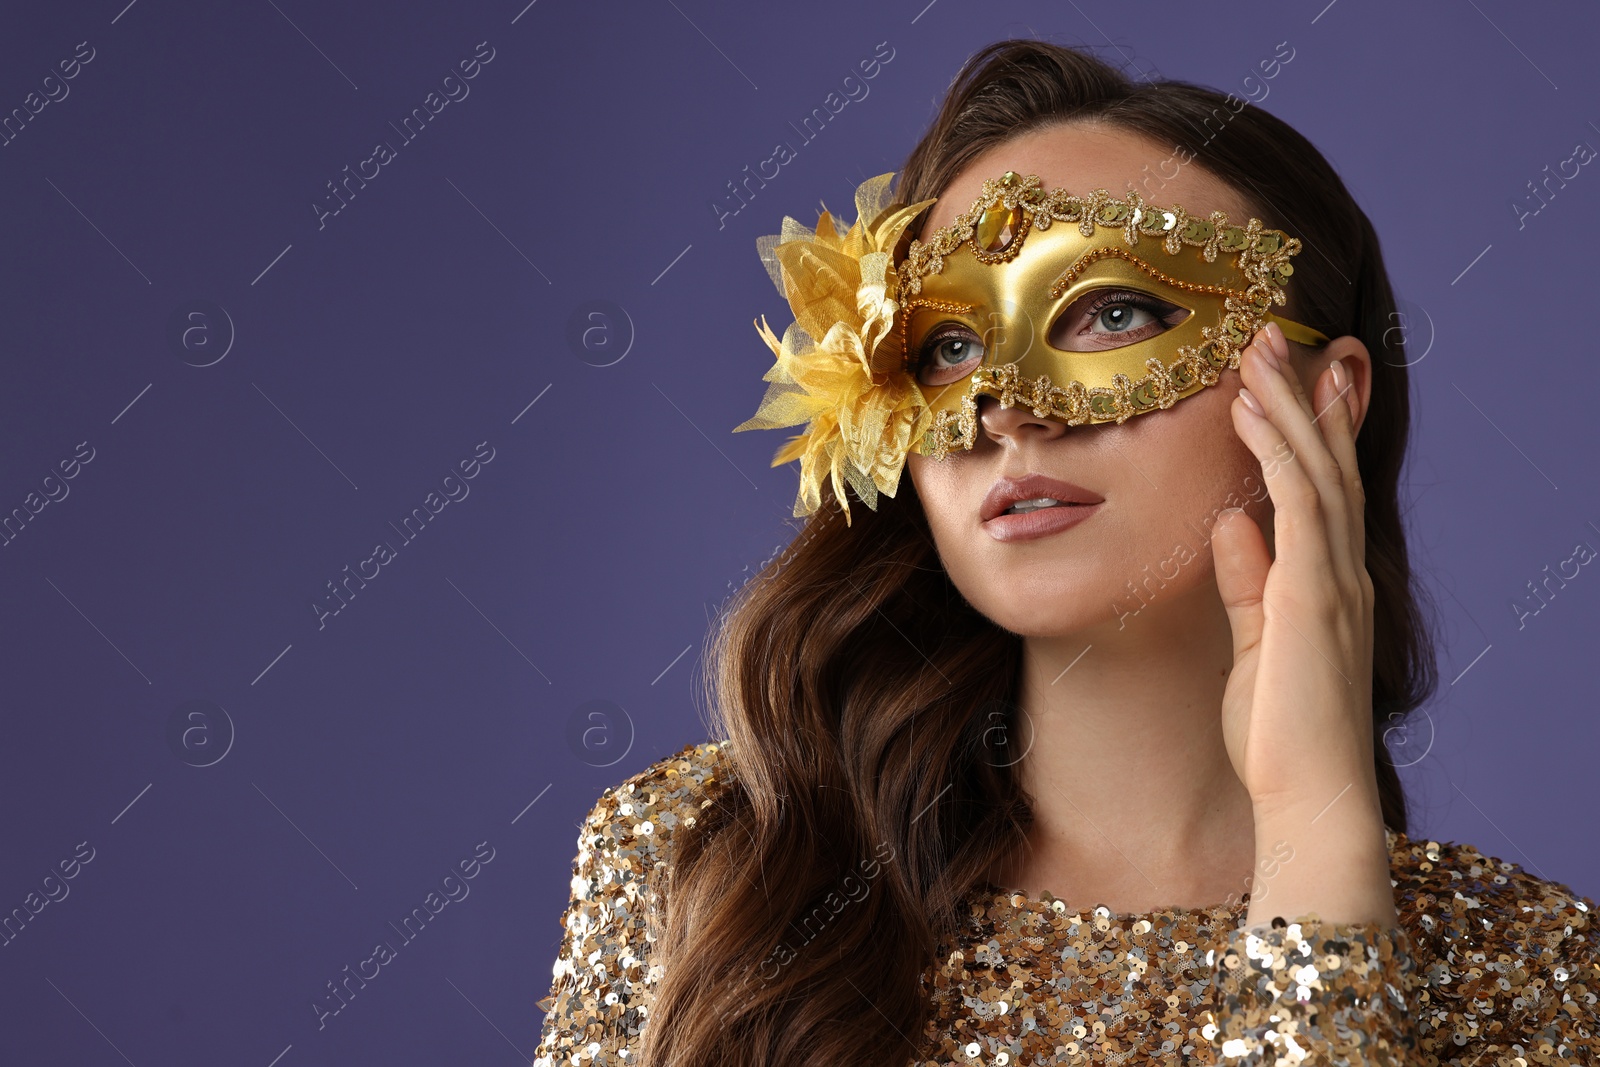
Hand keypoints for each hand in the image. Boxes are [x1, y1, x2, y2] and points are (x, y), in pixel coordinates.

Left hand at [1210, 321, 1394, 927]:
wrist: (1307, 796)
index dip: (1311, 427)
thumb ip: (1248, 582)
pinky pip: (1301, 505)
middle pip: (1327, 463)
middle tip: (1271, 335)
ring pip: (1317, 470)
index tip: (1289, 376)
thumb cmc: (1280, 734)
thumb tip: (1231, 523)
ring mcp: (1333, 581)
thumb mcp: (1256, 643)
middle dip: (1301, 395)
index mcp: (1327, 584)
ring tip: (1258, 349)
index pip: (1324, 488)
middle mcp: (1339, 572)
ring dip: (1287, 405)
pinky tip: (1254, 412)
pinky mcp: (1313, 595)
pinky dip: (1278, 452)